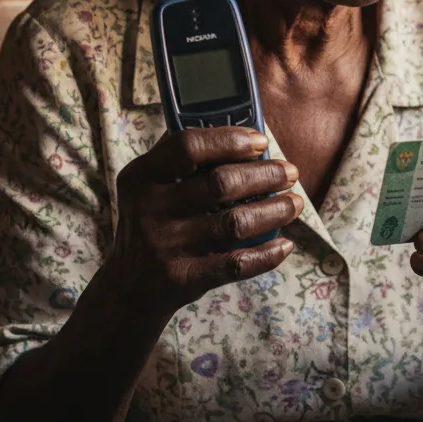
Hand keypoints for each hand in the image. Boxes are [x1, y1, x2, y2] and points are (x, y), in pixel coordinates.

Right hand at [110, 127, 301, 319]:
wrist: (128, 287)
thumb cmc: (152, 223)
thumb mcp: (148, 185)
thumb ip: (180, 159)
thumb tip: (239, 134)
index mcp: (141, 176)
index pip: (187, 145)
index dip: (229, 140)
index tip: (261, 142)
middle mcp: (150, 208)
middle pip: (221, 183)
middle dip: (265, 175)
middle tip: (289, 173)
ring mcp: (166, 245)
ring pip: (235, 222)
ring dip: (274, 211)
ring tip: (293, 203)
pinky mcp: (183, 277)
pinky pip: (236, 263)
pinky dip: (266, 254)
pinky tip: (284, 244)